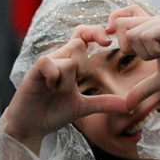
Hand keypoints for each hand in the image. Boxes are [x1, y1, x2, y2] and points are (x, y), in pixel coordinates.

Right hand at [4, 26, 126, 152]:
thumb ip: (104, 102)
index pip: (82, 35)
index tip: (108, 42)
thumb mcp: (83, 107)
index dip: (95, 32)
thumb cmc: (52, 113)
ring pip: (67, 58)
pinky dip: (53, 77)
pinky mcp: (33, 72)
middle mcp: (57, 59)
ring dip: (67, 80)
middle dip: (82, 66)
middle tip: (71, 86)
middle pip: (78, 45)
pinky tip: (48, 88)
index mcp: (69, 63)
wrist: (30, 127)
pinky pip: (48, 63)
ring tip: (56, 91)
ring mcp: (45, 65)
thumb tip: (129, 105)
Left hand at [107, 5, 159, 108]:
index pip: (120, 16)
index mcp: (150, 29)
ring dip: (146, 52)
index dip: (112, 26)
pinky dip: (156, 51)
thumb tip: (127, 104)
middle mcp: (155, 21)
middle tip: (149, 56)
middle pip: (120, 23)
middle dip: (127, 46)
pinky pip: (147, 36)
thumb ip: (143, 88)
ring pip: (133, 34)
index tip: (117, 44)